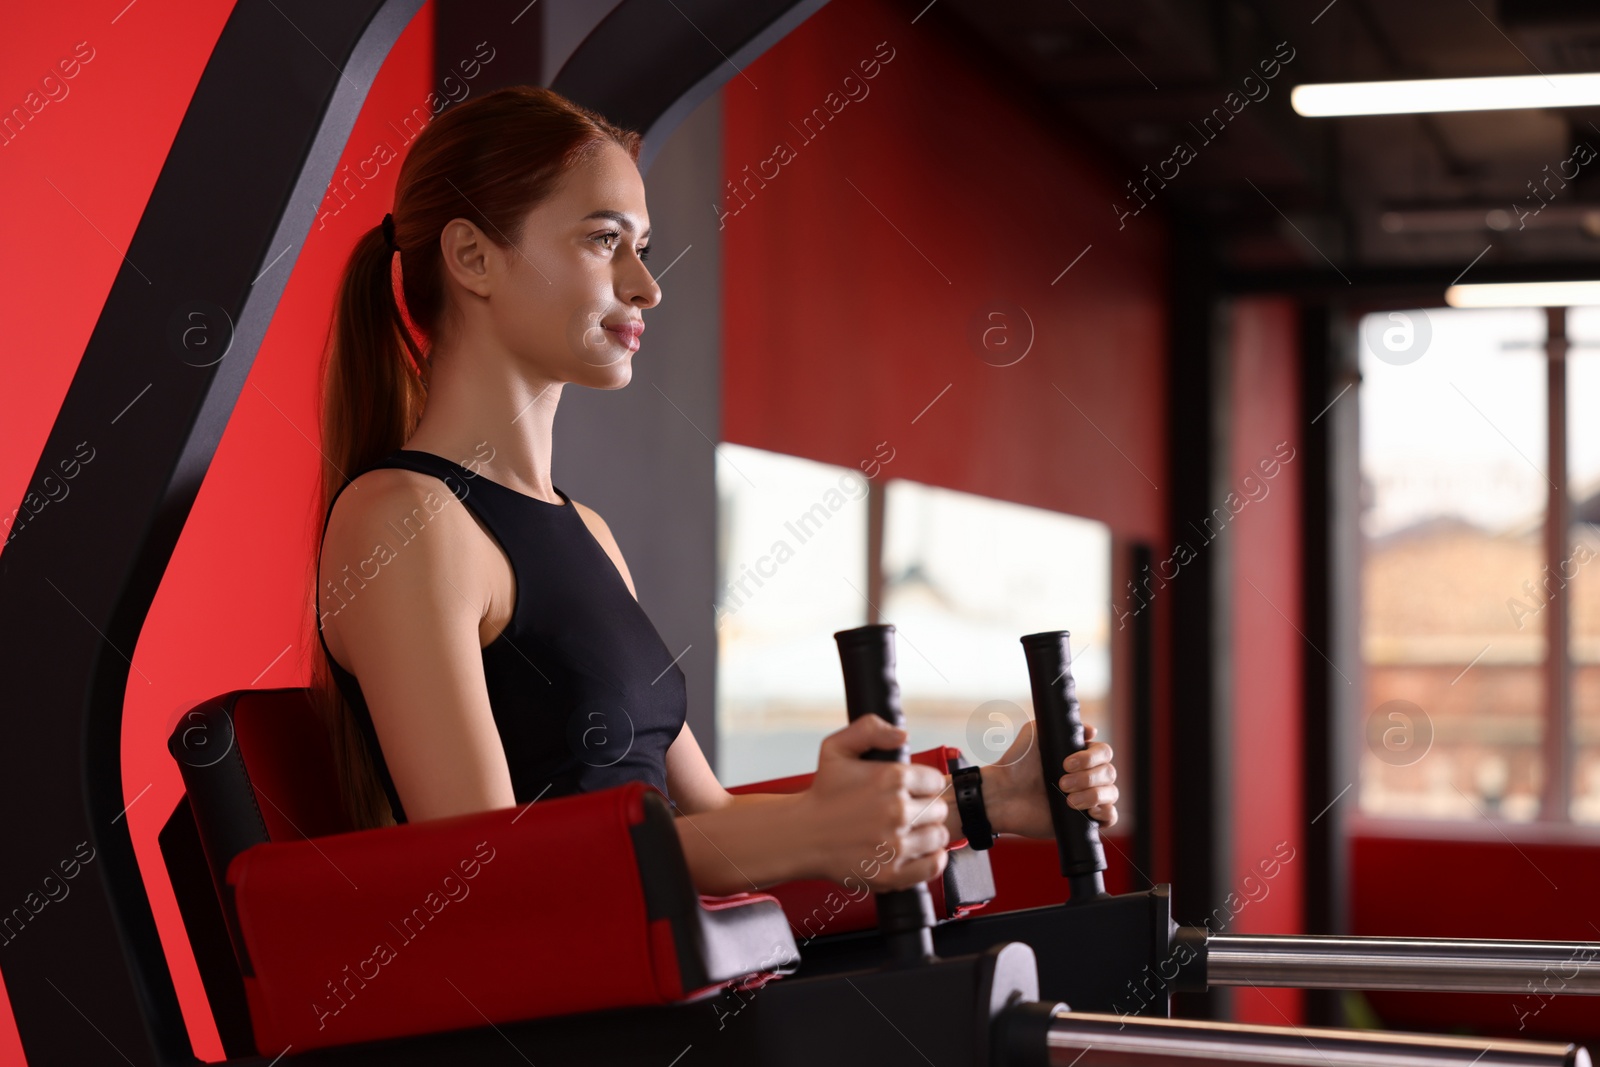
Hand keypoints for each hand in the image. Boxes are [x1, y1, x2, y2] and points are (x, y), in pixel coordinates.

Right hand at [796, 715, 950, 891]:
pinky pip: (934, 865)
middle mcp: (897, 810)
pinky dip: (932, 859)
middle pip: (939, 809)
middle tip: (904, 812)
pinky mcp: (892, 873)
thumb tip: (902, 736)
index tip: (910, 791)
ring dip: (927, 834)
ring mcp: (896, 844)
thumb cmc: (822, 794)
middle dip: (925, 809)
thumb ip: (870, 729)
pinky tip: (916, 852)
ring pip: (938, 836)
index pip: (935, 781)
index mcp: (891, 778)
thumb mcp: (836, 748)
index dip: (924, 785)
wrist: (801, 835)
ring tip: (908, 832)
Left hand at [988, 719, 1117, 838]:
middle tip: (1061, 783)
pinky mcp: (1083, 820)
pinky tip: (1090, 812)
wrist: (1003, 795)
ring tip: (1068, 801)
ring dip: (1093, 795)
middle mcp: (1087, 776)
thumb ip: (1058, 725)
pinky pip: (1111, 817)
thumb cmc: (1016, 763)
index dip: (1091, 757)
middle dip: (1087, 778)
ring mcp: (1087, 798)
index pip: (1104, 752)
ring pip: (1112, 793)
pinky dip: (1106, 813)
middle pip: (1110, 773)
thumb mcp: (1033, 734)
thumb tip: (1092, 730)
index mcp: (1080, 756)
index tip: (1066, 763)